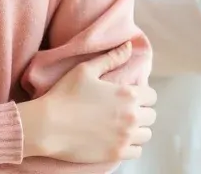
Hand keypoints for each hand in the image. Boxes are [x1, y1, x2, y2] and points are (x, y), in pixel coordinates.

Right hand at [18, 42, 157, 162]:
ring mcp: (125, 137)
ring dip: (138, 130)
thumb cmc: (65, 94)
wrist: (47, 125)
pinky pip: (137, 152)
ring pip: (146, 135)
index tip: (131, 97)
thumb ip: (111, 58)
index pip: (152, 96)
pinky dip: (131, 146)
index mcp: (128, 94)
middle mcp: (131, 116)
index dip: (143, 95)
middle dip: (141, 112)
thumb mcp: (86, 70)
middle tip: (125, 112)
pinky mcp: (117, 154)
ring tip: (122, 127)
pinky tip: (118, 140)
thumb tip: (129, 46)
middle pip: (151, 116)